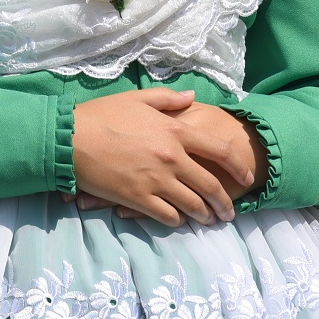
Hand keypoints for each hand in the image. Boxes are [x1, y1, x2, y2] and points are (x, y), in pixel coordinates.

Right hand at [72, 89, 256, 226]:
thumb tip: (193, 97)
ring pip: (192, 205)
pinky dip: (177, 220)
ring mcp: (156, 180)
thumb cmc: (103, 114)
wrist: (72, 138)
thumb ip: (169, 99)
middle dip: (224, 202)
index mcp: (175, 130)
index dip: (238, 166)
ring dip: (204, 215)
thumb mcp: (138, 98)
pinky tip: (179, 220)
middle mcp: (172, 157)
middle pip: (210, 184)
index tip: (247, 177)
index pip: (219, 150)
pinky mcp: (138, 198)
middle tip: (229, 212)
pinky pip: (167, 216)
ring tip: (208, 220)